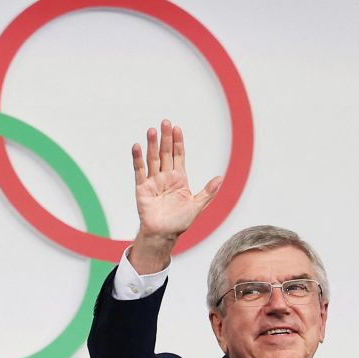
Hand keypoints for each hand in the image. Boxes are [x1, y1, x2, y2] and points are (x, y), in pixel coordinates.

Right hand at [129, 120, 221, 272]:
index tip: (177, 128)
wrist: (163, 235)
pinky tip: (137, 147)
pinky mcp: (142, 188)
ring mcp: (153, 181)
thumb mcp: (197, 206)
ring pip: (152, 159)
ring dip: (152, 145)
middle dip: (165, 138)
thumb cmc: (179, 222)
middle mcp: (165, 177)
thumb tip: (221, 178)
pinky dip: (137, 159)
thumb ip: (208, 192)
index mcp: (179, 179)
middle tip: (165, 122)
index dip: (177, 142)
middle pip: (165, 153)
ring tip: (152, 130)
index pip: (178, 155)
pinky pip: (139, 171)